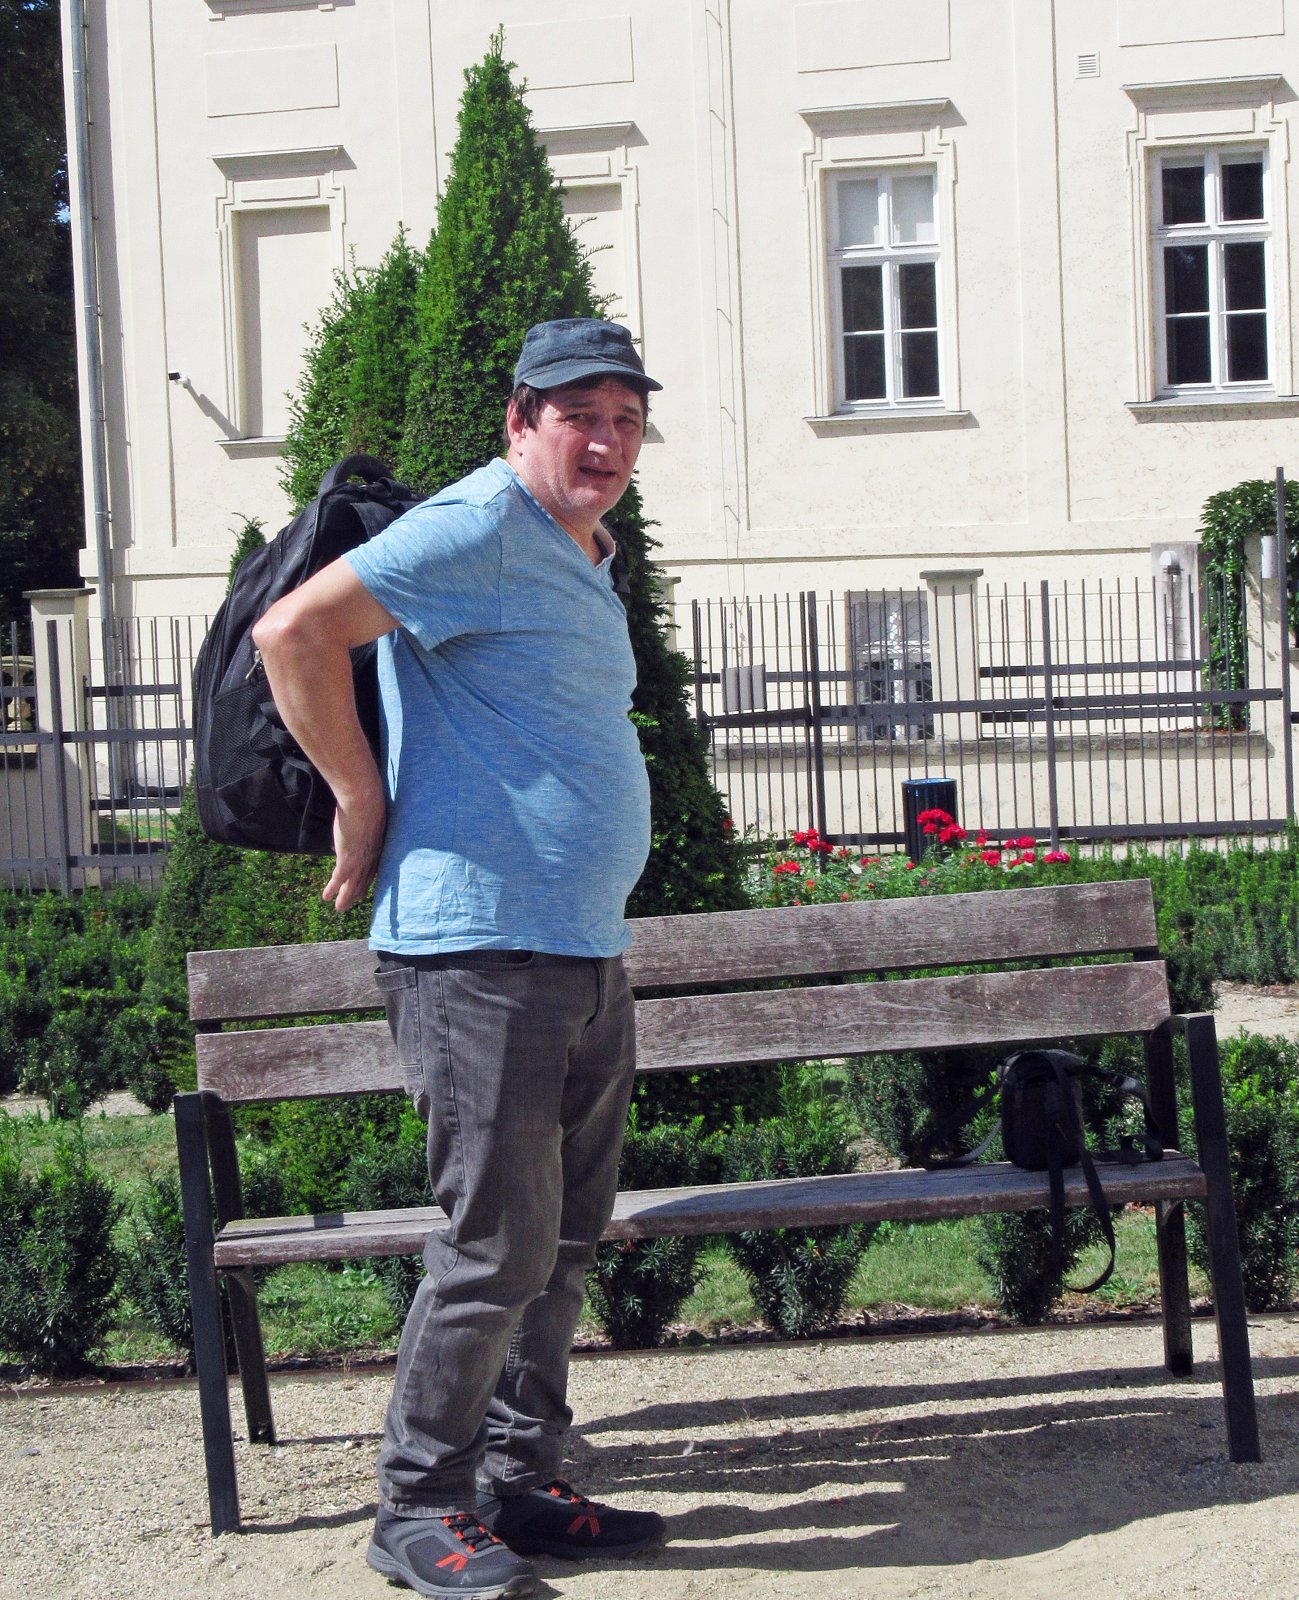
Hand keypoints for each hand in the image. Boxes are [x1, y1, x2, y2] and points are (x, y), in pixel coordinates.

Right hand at [323, 788, 386, 913]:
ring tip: (339, 909)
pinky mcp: (348, 859)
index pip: (372, 866)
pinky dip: (333, 889)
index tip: (361, 884)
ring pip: (352, 884)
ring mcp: (360, 859)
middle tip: (351, 903)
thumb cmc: (366, 800)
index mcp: (378, 845)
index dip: (365, 876)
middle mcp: (372, 856)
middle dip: (357, 892)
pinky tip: (326, 897)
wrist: (363, 798)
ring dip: (345, 898)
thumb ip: (359, 823)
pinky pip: (339, 879)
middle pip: (364, 880)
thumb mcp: (365, 815)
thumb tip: (349, 824)